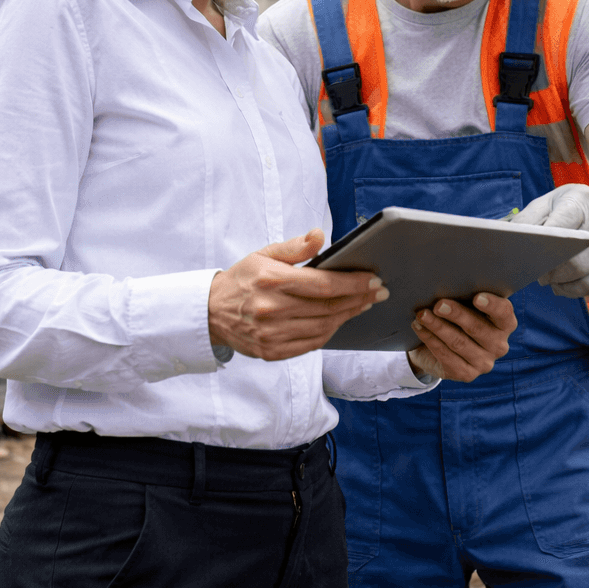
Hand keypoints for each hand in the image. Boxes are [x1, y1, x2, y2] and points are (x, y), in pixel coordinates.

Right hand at [208, 229, 387, 361]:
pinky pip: (311, 344)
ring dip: (348, 315)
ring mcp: (271, 334)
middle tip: (378, 292)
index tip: (374, 279)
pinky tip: (340, 320)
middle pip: (328, 306)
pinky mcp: (271, 351)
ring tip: (363, 304)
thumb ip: (295, 247)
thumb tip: (319, 235)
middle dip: (359, 298)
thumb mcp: (263, 254)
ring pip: (324, 327)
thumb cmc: (242, 279)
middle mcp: (271, 309)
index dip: (354, 283)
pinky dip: (330, 332)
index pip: (324, 284)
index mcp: (271, 280)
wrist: (210, 312)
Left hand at [406, 293, 516, 382]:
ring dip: (438, 327)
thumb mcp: (464, 305)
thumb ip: (465, 295)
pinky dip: (430, 340)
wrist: (440, 346)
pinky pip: (446, 356)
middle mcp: (499, 345)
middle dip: (457, 314)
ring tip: (422, 315)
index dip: (492, 305)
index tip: (476, 297)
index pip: (504, 313)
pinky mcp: (466, 374)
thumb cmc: (456, 316)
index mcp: (505, 324)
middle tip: (438, 304)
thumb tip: (447, 282)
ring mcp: (484, 363)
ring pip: (459, 343)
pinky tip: (419, 328)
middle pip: (478, 328)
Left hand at [512, 184, 588, 296]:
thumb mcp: (548, 203)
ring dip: (563, 285)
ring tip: (550, 281)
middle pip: (576, 260)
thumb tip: (510, 240)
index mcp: (581, 201)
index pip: (561, 227)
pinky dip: (576, 291)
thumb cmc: (571, 207)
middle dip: (553, 273)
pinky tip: (563, 286)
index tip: (531, 259)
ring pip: (586, 276)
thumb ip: (528, 219)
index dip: (545, 248)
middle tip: (539, 275)